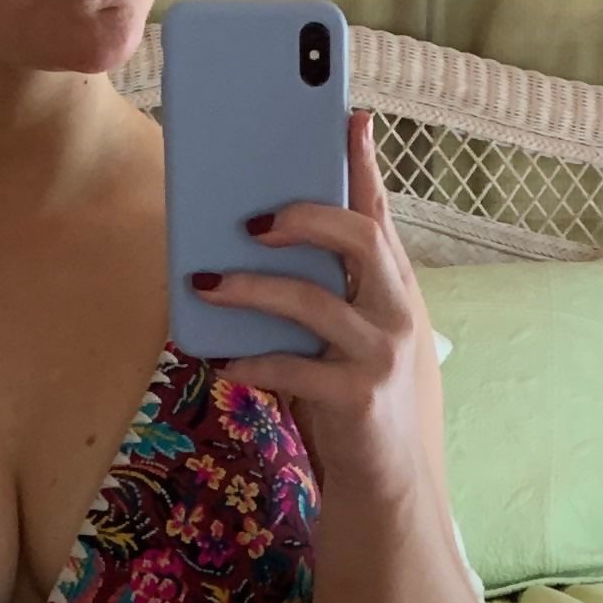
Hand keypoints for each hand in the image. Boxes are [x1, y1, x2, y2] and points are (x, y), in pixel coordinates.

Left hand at [190, 108, 429, 496]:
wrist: (388, 486)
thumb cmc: (353, 398)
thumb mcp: (344, 336)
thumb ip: (320, 289)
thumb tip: (250, 235)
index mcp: (392, 288)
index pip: (378, 212)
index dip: (363, 163)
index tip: (348, 116)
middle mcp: (396, 312)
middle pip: (357, 237)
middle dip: (303, 216)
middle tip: (251, 219)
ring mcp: (382, 354)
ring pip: (312, 300)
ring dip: (250, 288)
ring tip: (206, 283)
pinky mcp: (358, 397)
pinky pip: (292, 366)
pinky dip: (249, 363)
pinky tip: (221, 361)